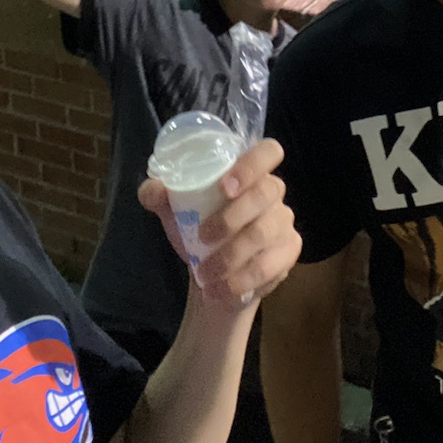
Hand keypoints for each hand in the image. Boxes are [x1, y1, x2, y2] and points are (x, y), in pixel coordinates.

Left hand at [138, 138, 299, 309]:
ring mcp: (284, 222)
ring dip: (231, 256)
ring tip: (205, 274)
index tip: (224, 187)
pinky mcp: (289, 252)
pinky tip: (221, 289)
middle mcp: (272, 192)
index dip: (251, 165)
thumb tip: (153, 190)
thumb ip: (159, 195)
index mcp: (249, 172)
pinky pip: (271, 264)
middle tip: (202, 237)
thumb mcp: (174, 210)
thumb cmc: (197, 228)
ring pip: (265, 233)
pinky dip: (242, 280)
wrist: (212, 275)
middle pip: (266, 192)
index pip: (268, 152)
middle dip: (232, 217)